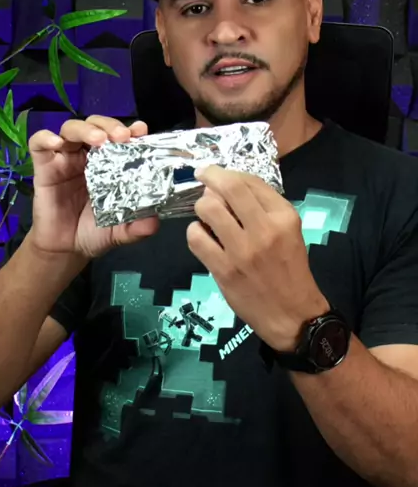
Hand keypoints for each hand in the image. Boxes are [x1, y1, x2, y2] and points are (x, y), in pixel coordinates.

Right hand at [28, 116, 158, 258]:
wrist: (66, 250)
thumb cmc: (94, 233)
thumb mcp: (121, 232)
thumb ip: (137, 228)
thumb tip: (153, 223)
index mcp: (110, 164)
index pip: (120, 138)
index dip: (131, 130)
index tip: (140, 131)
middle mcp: (88, 156)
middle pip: (96, 125)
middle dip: (110, 125)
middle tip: (122, 136)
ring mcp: (65, 159)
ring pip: (71, 128)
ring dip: (85, 128)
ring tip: (98, 139)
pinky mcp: (44, 167)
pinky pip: (38, 144)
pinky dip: (45, 138)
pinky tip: (56, 143)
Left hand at [187, 166, 328, 351]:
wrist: (292, 314)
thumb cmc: (290, 270)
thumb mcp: (289, 231)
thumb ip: (263, 207)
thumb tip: (226, 186)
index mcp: (284, 217)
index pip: (250, 182)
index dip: (227, 172)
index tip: (215, 172)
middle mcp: (265, 230)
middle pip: (228, 188)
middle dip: (209, 176)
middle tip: (202, 176)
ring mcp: (242, 251)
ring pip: (208, 209)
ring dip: (201, 207)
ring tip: (206, 215)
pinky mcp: (224, 270)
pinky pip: (196, 239)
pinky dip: (194, 233)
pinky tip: (202, 237)